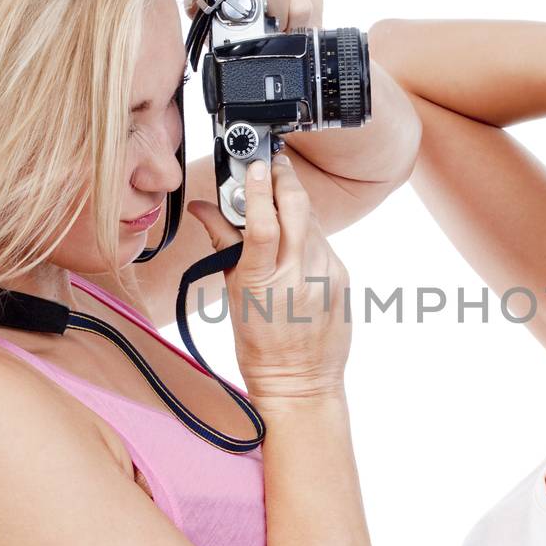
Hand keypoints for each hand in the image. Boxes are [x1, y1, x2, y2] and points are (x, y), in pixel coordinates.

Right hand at [186, 153, 350, 402]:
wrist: (301, 380)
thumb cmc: (260, 344)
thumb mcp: (234, 294)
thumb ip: (223, 244)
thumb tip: (202, 209)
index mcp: (262, 281)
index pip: (262, 223)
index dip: (258, 189)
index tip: (253, 166)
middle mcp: (299, 275)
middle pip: (297, 207)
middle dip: (285, 178)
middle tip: (273, 165)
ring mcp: (326, 275)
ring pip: (311, 221)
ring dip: (295, 206)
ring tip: (280, 202)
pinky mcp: (342, 277)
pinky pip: (324, 241)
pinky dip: (308, 233)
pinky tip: (296, 240)